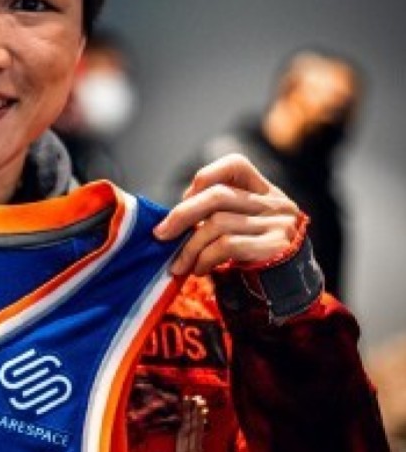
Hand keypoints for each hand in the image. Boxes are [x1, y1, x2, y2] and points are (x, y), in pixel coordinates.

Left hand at [153, 154, 300, 275]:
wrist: (291, 287)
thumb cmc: (256, 254)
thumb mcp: (241, 225)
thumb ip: (217, 213)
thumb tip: (172, 220)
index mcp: (266, 192)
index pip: (236, 164)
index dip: (205, 176)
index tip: (184, 198)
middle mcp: (275, 204)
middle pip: (218, 195)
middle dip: (182, 215)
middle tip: (161, 234)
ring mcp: (278, 224)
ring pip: (217, 223)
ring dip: (190, 247)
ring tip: (180, 264)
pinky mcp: (274, 247)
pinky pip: (226, 245)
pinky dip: (205, 258)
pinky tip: (199, 269)